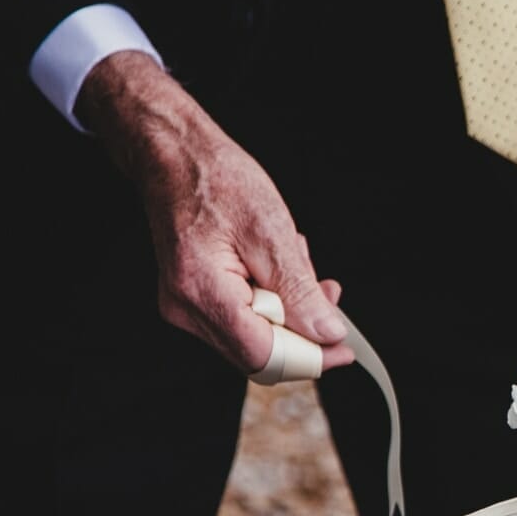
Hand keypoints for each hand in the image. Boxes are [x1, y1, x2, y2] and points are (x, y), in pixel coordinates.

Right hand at [76, 51, 353, 374]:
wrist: (175, 156)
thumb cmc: (216, 180)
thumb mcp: (271, 231)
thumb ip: (299, 291)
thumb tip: (326, 332)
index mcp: (203, 290)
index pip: (264, 355)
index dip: (309, 358)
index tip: (341, 348)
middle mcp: (186, 308)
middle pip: (260, 352)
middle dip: (302, 329)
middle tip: (327, 293)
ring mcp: (186, 307)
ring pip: (254, 336)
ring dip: (287, 309)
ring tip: (295, 260)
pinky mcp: (193, 300)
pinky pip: (242, 319)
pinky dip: (269, 298)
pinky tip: (273, 264)